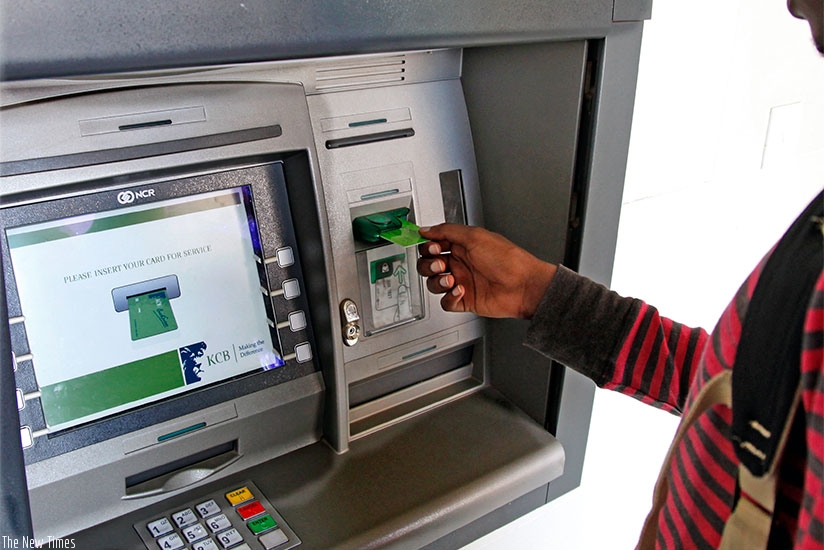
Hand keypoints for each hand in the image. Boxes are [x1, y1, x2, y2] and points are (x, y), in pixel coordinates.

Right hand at [416, 224, 556, 319]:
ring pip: (434, 284)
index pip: (433, 245)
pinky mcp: (464, 300)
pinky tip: (460, 290)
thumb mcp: (475, 236)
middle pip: (429, 265)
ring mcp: (462, 282)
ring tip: (451, 279)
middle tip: (440, 264)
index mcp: (462, 246)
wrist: (524, 286)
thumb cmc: (507, 260)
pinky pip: (445, 302)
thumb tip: (426, 229)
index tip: (431, 247)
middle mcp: (460, 264)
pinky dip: (449, 297)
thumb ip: (447, 231)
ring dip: (438, 281)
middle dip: (429, 264)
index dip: (428, 246)